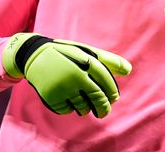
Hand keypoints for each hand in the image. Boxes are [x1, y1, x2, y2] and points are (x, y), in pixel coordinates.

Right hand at [3, 33, 131, 117]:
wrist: (35, 55)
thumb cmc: (67, 54)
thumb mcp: (86, 52)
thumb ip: (108, 60)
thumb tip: (129, 70)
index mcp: (86, 61)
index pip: (106, 82)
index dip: (112, 93)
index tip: (113, 98)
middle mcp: (75, 74)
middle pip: (97, 98)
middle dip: (103, 108)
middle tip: (104, 111)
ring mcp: (63, 86)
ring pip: (83, 107)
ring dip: (86, 108)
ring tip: (84, 103)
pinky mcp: (51, 96)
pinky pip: (67, 110)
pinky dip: (70, 108)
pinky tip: (68, 100)